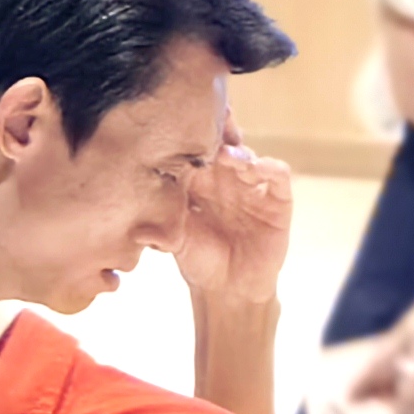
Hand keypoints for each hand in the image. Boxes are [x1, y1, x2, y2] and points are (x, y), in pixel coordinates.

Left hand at [170, 142, 294, 311]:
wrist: (230, 289)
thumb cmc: (200, 262)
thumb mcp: (177, 243)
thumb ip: (158, 233)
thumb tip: (136, 233)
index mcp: (199, 184)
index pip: (194, 155)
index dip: (188, 143)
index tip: (177, 131)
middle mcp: (226, 180)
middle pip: (222, 147)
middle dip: (216, 133)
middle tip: (207, 125)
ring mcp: (252, 187)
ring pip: (247, 157)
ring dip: (237, 152)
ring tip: (226, 155)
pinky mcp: (277, 200)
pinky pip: (277, 175)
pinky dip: (269, 167)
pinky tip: (256, 166)